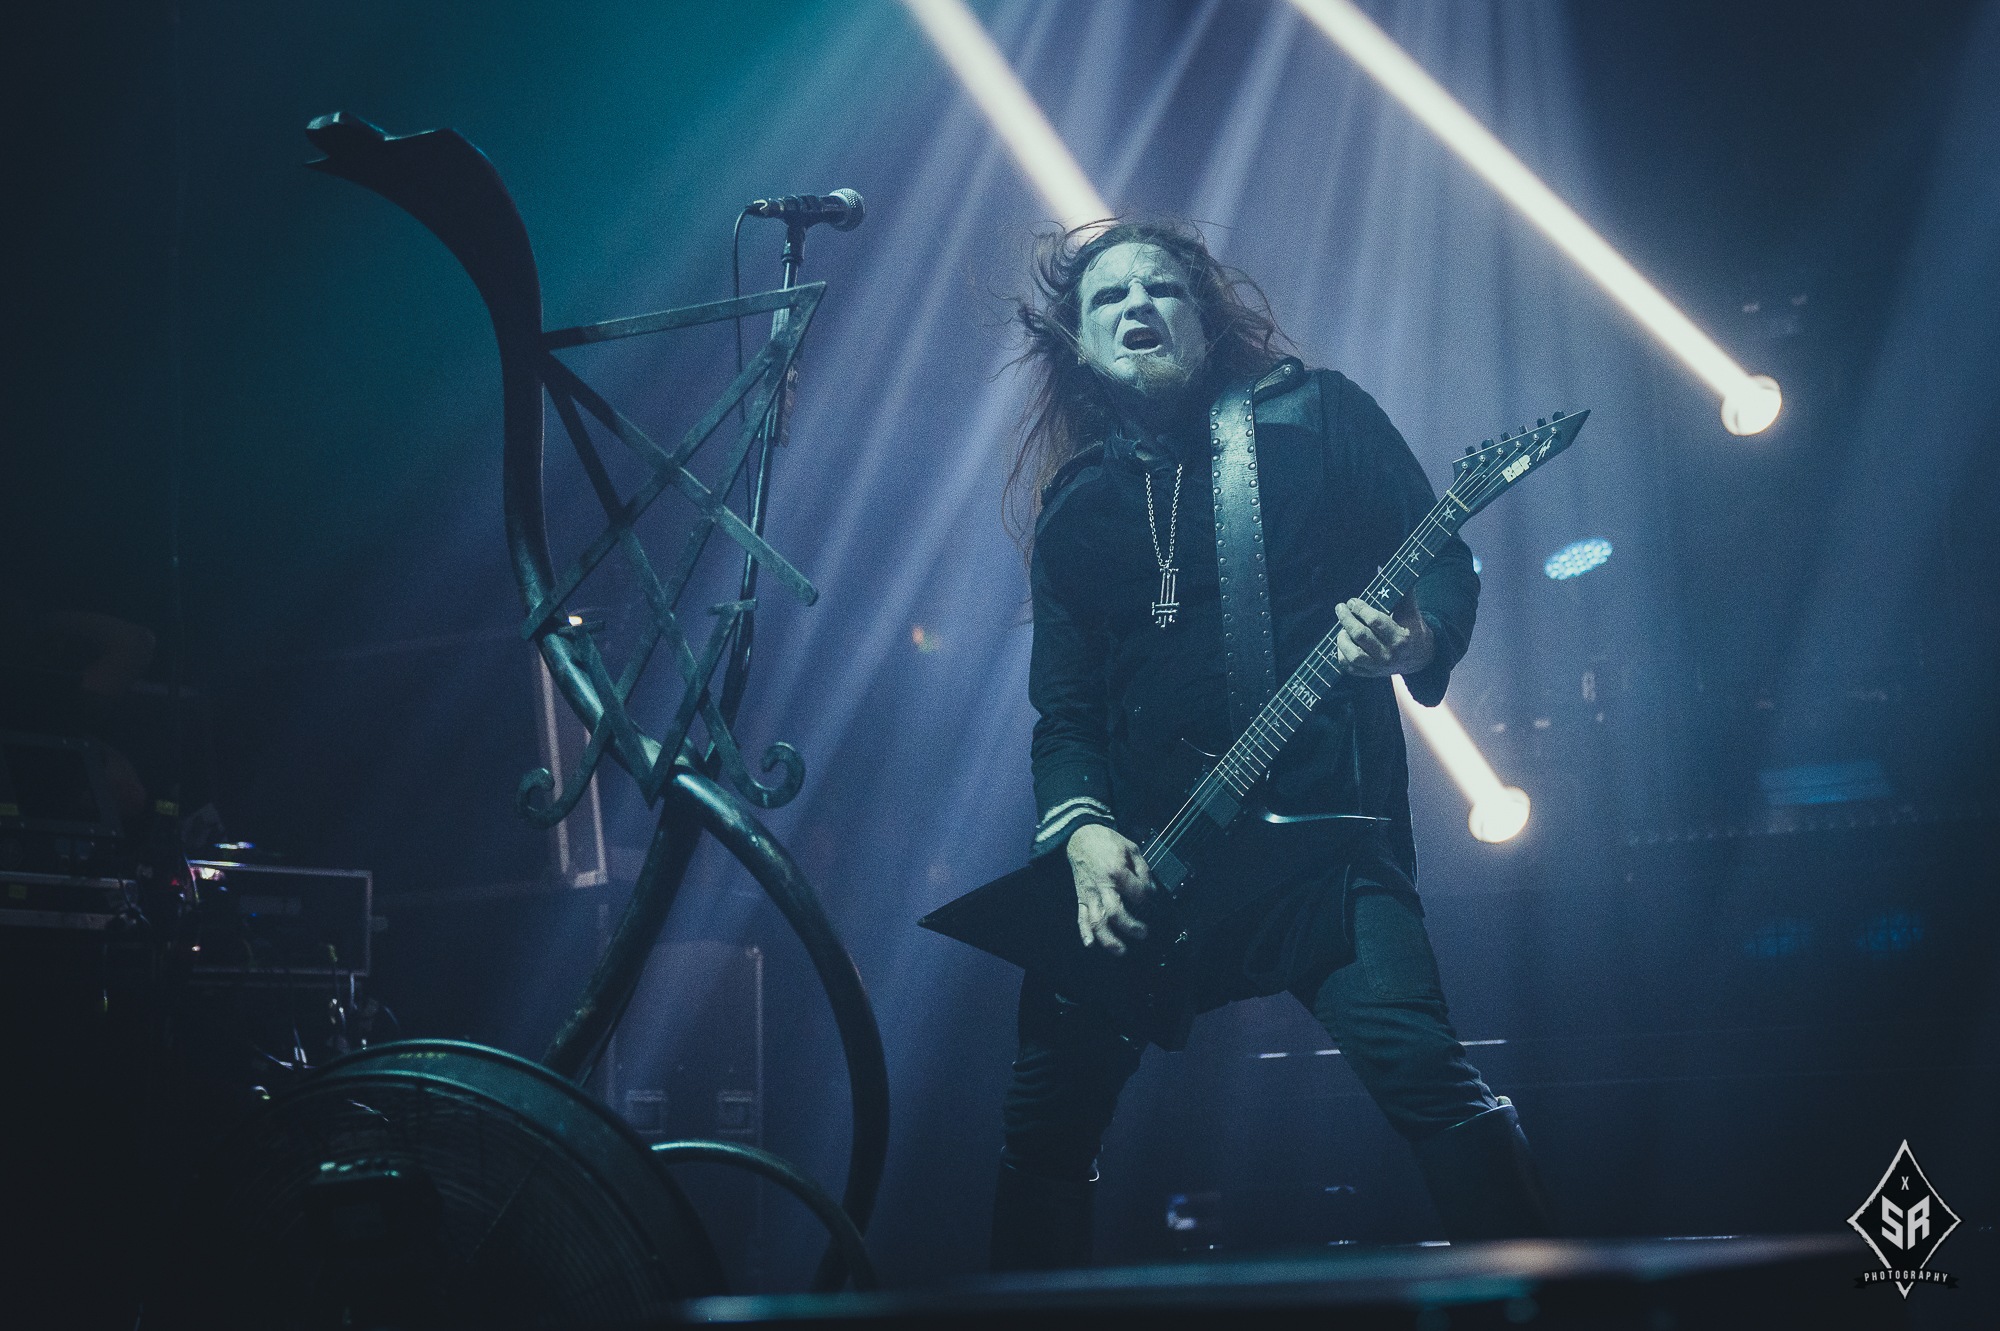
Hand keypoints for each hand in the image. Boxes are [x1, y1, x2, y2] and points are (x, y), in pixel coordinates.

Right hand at [1067, 823, 1152, 955]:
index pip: (1137, 893)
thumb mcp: (1131, 848)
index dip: (1148, 900)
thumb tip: (1151, 891)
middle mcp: (1102, 886)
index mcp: (1116, 871)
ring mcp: (1090, 894)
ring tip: (1121, 950)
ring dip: (1108, 938)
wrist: (1081, 836)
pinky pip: (1080, 917)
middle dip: (1130, 927)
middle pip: (1114, 913)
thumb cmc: (1106, 841)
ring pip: (1096, 920)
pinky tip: (1090, 944)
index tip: (1152, 902)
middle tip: (1143, 933)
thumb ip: (1143, 870)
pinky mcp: (1081, 897)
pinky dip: (1084, 932)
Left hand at [1333, 596, 1434, 677]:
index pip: (1375, 621)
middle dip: (1347, 619)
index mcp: (1401, 638)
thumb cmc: (1412, 626)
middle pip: (1361, 636)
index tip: (1352, 601)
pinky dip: (1341, 655)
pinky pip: (1350, 668)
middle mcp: (1389, 655)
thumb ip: (1400, 590)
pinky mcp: (1370, 674)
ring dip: (1342, 640)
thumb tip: (1382, 567)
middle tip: (1340, 608)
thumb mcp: (1410, 609)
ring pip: (1353, 656)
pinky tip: (1342, 642)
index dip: (1361, 609)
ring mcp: (1379, 667)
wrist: (1419, 656)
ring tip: (1341, 628)